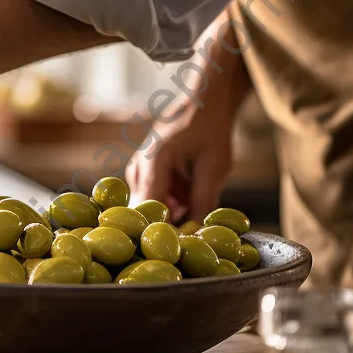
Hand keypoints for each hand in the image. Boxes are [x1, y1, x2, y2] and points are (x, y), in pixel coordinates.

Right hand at [126, 35, 249, 223]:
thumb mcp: (214, 167)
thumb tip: (197, 237)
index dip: (162, 233)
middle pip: (144, 212)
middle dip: (165, 228)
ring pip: (150, 208)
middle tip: (189, 241)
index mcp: (152, 161)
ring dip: (170, 217)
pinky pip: (154, 199)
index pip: (148, 209)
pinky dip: (172, 206)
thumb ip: (204, 202)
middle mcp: (138, 167)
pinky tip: (190, 201)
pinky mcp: (145, 173)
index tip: (179, 251)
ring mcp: (138, 170)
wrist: (203, 101)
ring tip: (194, 217)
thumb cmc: (209, 128)